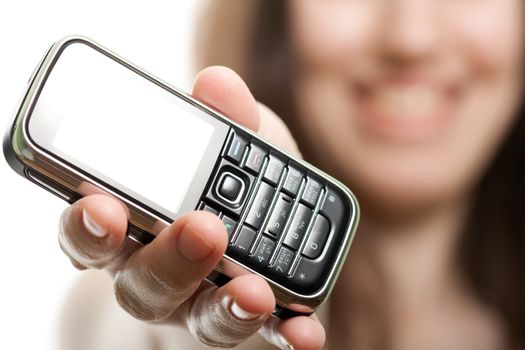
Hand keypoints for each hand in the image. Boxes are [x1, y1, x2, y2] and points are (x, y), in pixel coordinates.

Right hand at [58, 66, 324, 349]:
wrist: (254, 234)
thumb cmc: (228, 184)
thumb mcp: (231, 143)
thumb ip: (223, 119)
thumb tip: (217, 83)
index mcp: (135, 225)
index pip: (92, 233)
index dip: (87, 226)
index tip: (99, 207)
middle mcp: (157, 271)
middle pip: (143, 283)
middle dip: (169, 260)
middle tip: (201, 229)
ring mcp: (200, 302)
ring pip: (198, 316)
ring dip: (225, 304)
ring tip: (254, 289)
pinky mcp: (247, 318)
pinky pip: (261, 334)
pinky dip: (284, 333)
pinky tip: (306, 334)